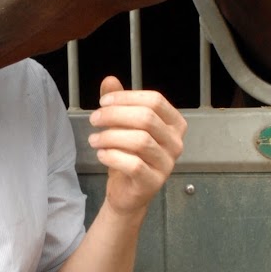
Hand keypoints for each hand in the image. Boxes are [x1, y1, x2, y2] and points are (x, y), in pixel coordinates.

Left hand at [88, 76, 186, 217]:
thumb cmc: (129, 154)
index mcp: (174, 123)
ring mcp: (167, 164)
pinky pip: (134, 165)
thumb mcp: (123, 125)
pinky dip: (113, 156)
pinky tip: (101, 154)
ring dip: (110, 136)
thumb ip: (118, 102)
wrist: (127, 192)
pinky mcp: (154, 182)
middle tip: (94, 119)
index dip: (127, 97)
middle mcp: (176, 142)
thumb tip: (109, 79)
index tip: (103, 101)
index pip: (155, 100)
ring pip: (140, 141)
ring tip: (94, 139)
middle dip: (115, 115)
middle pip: (147, 118)